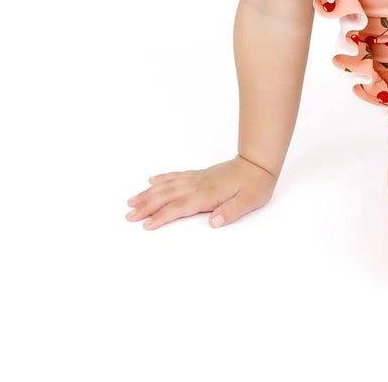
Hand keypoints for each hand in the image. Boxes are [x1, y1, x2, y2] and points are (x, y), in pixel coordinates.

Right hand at [126, 155, 276, 229]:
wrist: (259, 162)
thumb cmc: (255, 184)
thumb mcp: (249, 202)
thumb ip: (231, 212)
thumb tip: (214, 222)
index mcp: (208, 195)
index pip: (179, 207)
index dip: (162, 216)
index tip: (146, 225)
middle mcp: (198, 185)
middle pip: (167, 196)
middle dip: (147, 206)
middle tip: (128, 215)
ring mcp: (198, 178)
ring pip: (168, 185)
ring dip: (149, 193)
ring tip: (132, 200)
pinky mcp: (200, 174)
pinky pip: (177, 176)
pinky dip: (163, 178)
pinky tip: (152, 180)